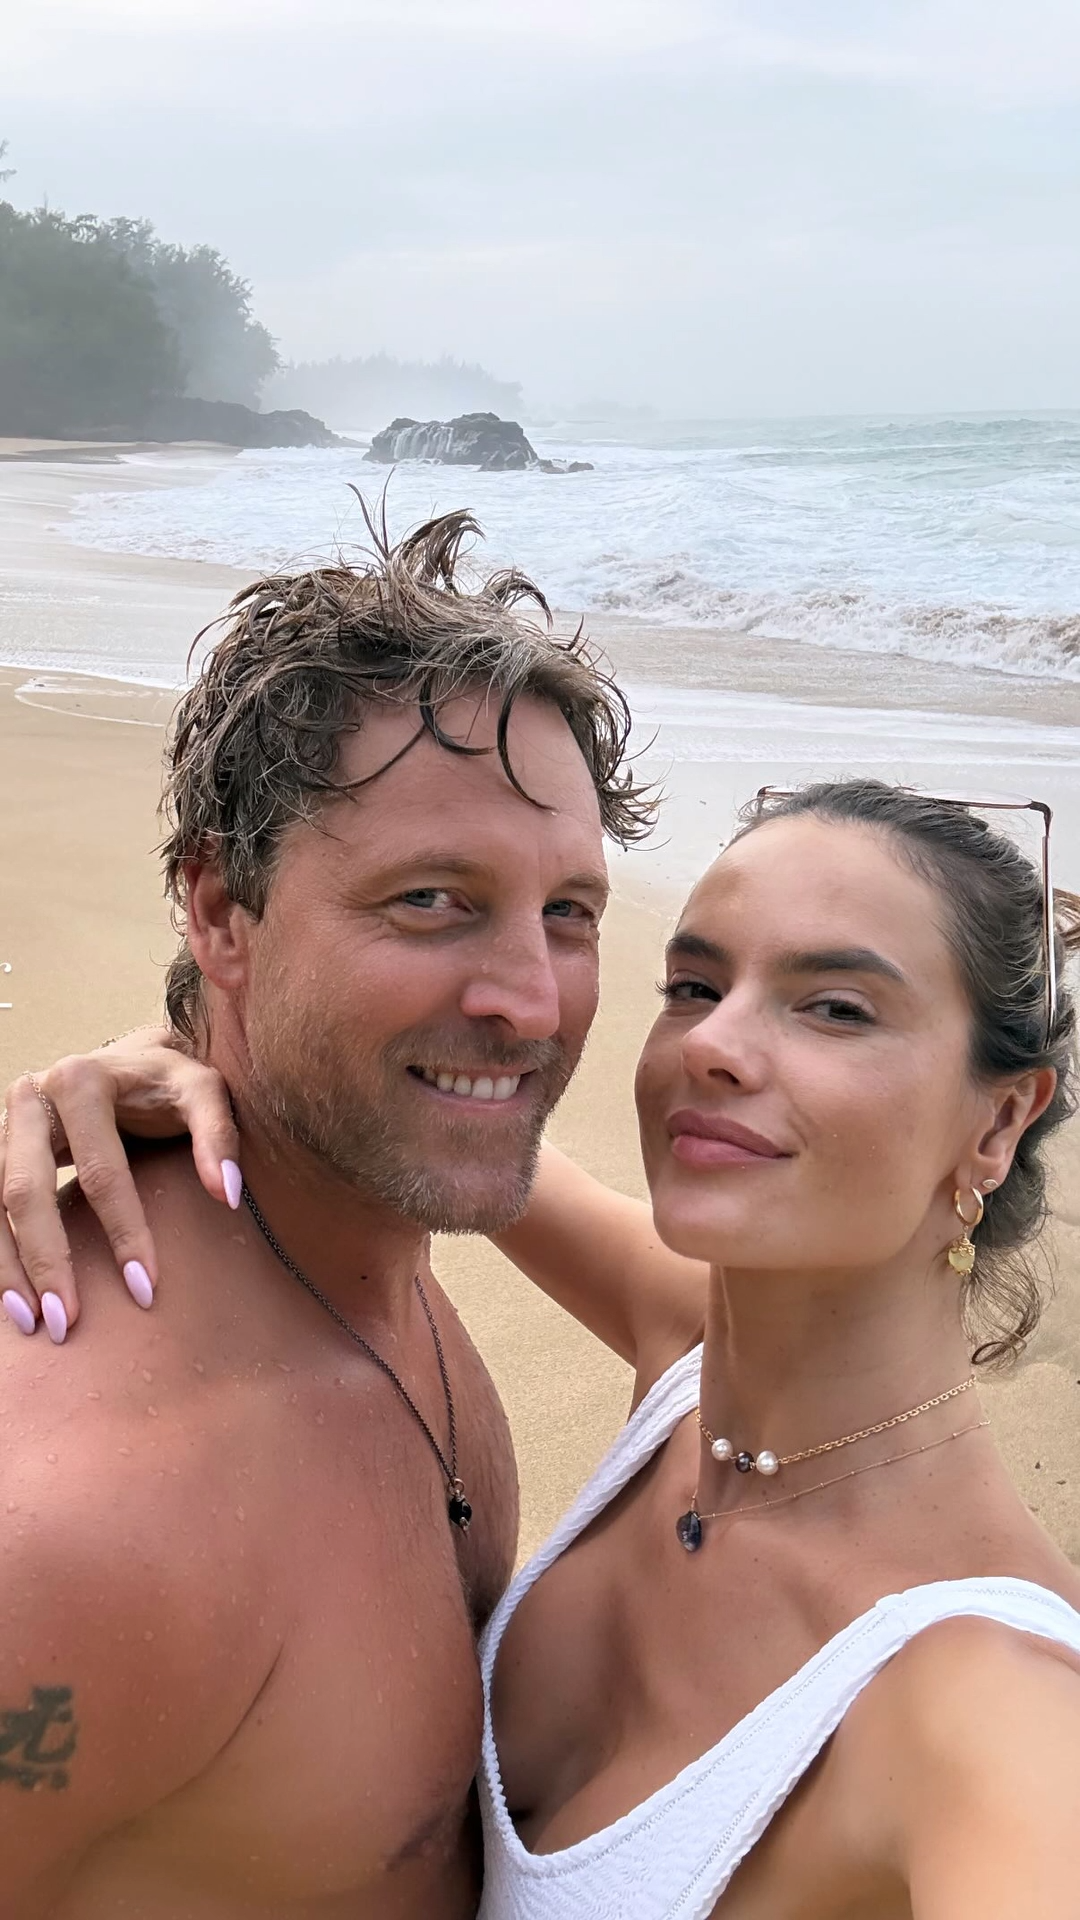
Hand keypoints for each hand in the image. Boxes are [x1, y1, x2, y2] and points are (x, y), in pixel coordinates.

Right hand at [0, 1028, 239, 1340]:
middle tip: (66, 1322)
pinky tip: (14, 1299)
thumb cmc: (170, 1084)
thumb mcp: (204, 1091)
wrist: (130, 1061)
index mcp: (81, 1081)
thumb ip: (218, 1134)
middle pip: (27, 1188)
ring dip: (8, 1267)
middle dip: (47, 1259)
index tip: (145, 1289)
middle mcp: (32, 1098)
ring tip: (32, 1323)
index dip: (124, 1231)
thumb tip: (228, 1192)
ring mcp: (6, 1124)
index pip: (101, 1171)